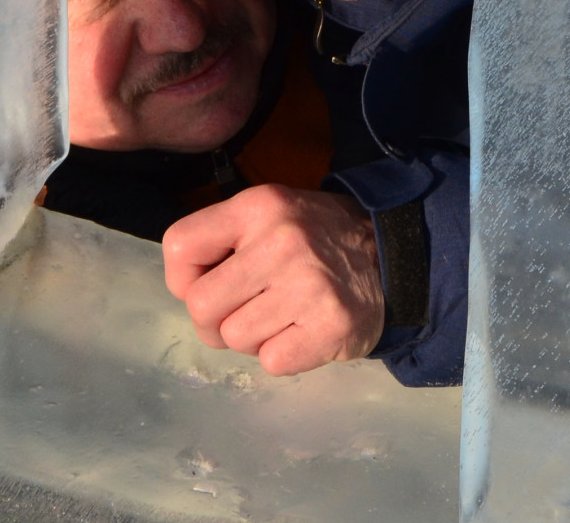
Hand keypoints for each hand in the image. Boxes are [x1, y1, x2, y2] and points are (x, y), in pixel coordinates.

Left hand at [162, 186, 383, 376]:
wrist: (388, 254)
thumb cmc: (313, 240)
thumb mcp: (267, 215)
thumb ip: (222, 242)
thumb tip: (184, 290)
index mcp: (258, 207)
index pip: (180, 246)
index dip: (183, 278)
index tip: (210, 282)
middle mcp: (282, 240)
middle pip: (200, 305)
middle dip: (214, 321)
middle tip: (244, 312)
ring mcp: (309, 284)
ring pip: (234, 338)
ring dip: (252, 338)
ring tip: (281, 317)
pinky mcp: (332, 324)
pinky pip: (272, 362)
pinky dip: (282, 356)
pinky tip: (302, 333)